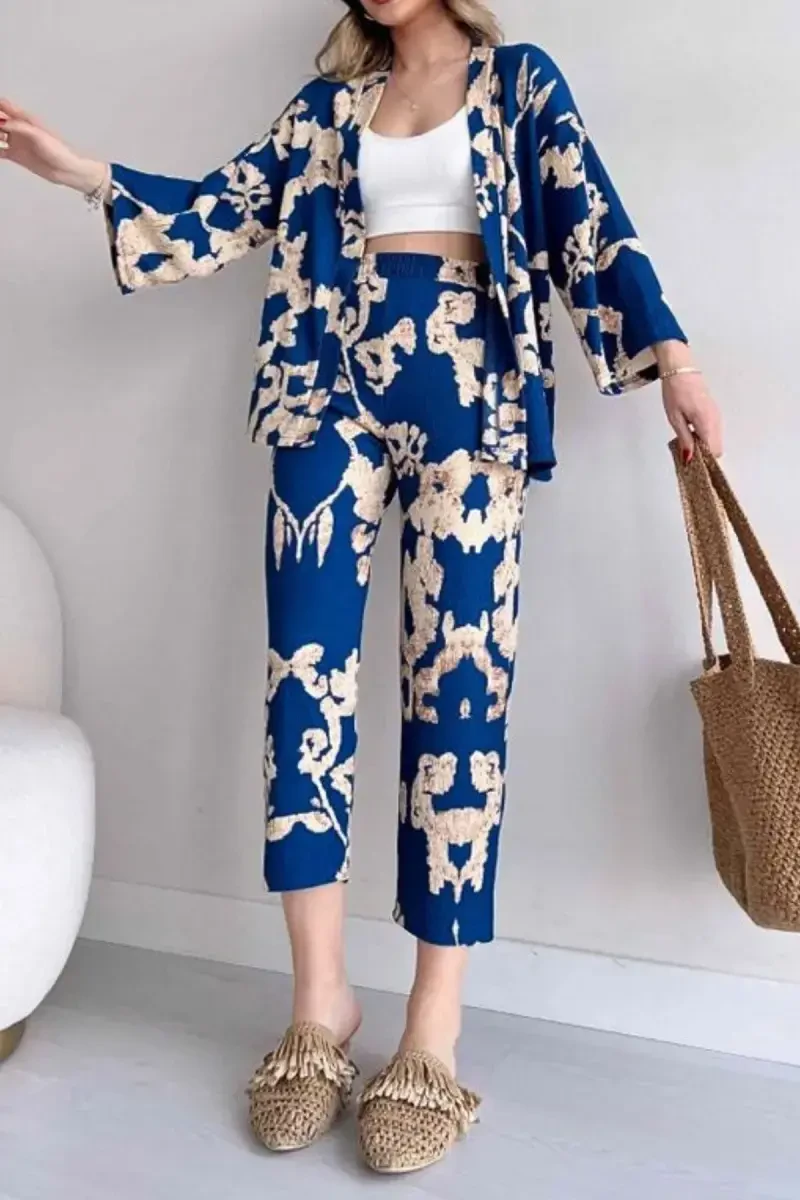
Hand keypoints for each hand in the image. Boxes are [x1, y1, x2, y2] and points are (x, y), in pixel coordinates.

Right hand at [0, 98, 105, 192]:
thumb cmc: (58, 151)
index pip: (4, 106)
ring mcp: (16, 142)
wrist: (66, 170)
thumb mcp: (39, 135)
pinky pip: (0, 150)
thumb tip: (4, 123)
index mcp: (25, 119)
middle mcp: (18, 129)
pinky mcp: (16, 155)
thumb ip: (20, 127)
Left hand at [654, 341, 722, 460]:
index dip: (703, 461)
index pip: (714, 452)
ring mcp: (717, 416)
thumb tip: (689, 458)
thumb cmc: (676, 391)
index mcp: (707, 423)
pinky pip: (713, 432)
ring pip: (716, 440)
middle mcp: (716, 421)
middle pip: (717, 449)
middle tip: (686, 453)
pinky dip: (704, 437)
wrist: (681, 370)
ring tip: (685, 442)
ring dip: (703, 446)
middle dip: (703, 455)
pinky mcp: (714, 413)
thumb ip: (684, 439)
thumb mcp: (675, 418)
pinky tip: (690, 433)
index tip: (691, 464)